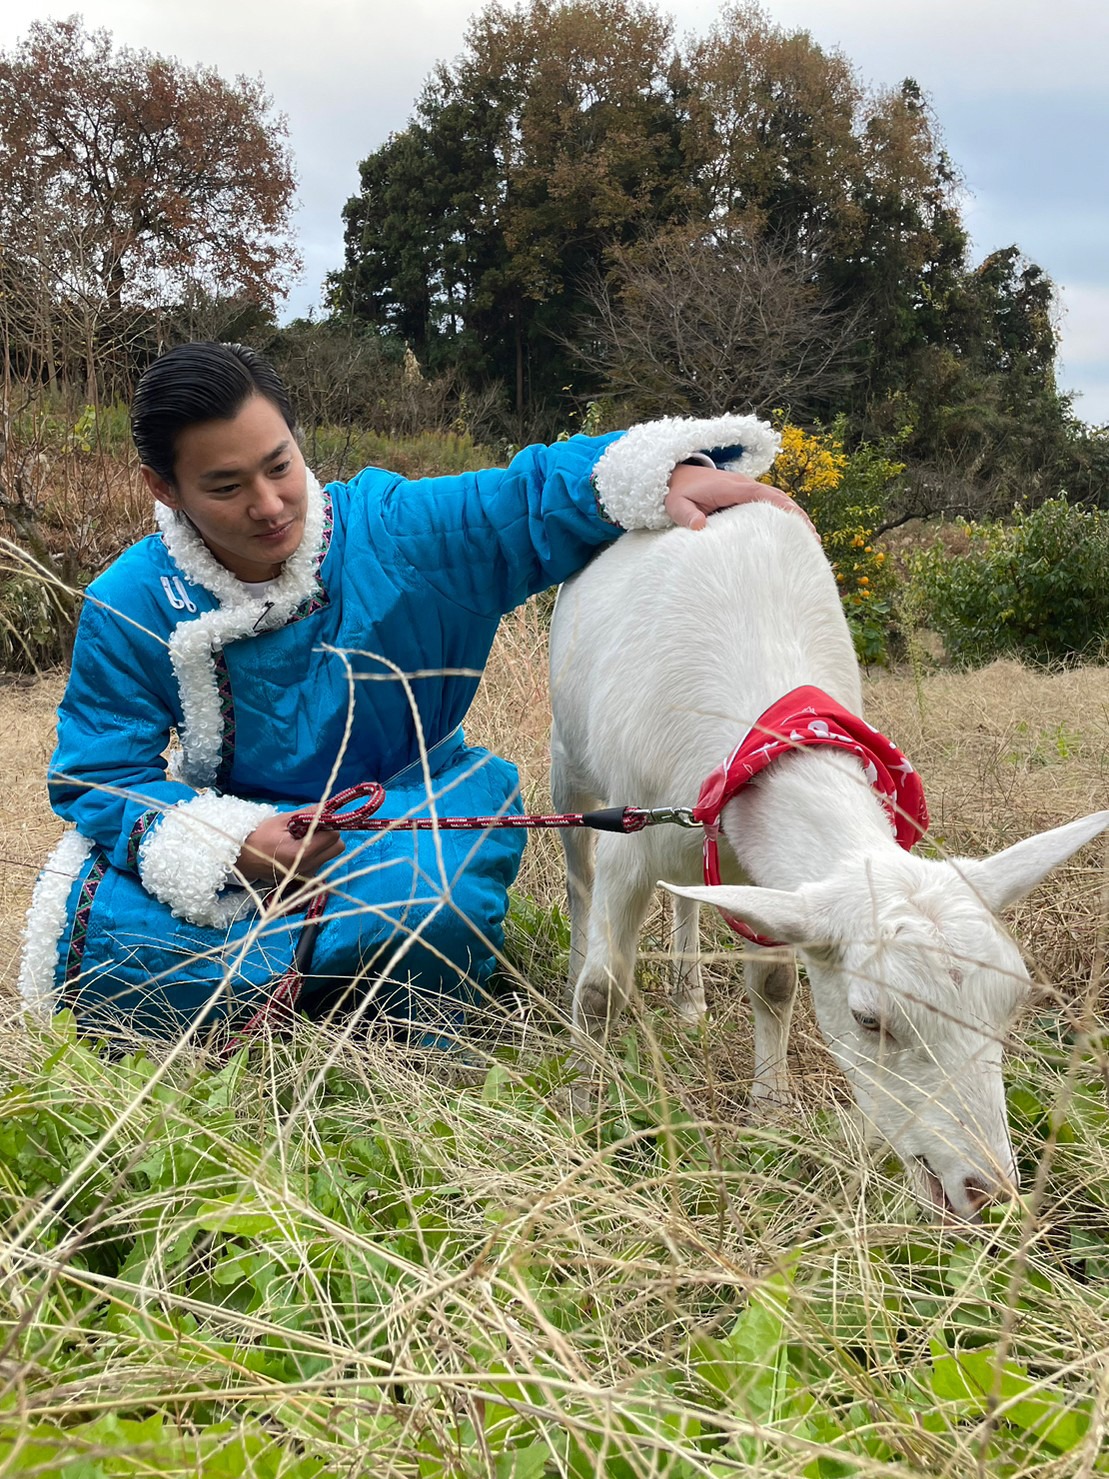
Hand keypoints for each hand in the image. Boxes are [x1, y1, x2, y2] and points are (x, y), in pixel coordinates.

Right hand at [235, 812, 344, 883]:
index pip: (333, 836)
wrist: (241, 858)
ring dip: (323, 844)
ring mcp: (307, 874)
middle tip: (312, 827)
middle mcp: (309, 866)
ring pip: (330, 855)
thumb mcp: (283, 820)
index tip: (317, 819)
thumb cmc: (259, 836)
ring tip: (301, 839)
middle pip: (337, 848)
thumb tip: (329, 805)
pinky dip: (315, 854)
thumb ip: (309, 813)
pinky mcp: (304, 877)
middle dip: (330, 835)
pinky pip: (320, 862)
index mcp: (303, 852)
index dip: (328, 824)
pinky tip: (298, 849)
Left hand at [664, 463, 818, 537]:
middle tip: (813, 539)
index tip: (799, 522)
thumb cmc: (677, 493)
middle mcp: (744, 486)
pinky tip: (793, 535)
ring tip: (812, 541)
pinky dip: (784, 516)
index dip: (782, 506)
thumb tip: (699, 527)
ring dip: (795, 517)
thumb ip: (685, 515)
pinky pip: (769, 504)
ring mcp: (746, 490)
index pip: (762, 494)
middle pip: (778, 497)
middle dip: (797, 516)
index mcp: (731, 487)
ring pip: (777, 501)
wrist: (676, 476)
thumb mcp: (676, 504)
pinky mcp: (745, 497)